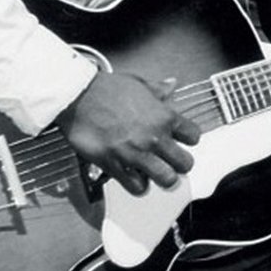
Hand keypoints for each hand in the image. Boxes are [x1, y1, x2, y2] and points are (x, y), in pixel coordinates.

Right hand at [55, 71, 200, 194]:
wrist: (77, 96)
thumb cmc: (106, 89)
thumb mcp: (139, 84)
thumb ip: (158, 90)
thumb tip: (171, 84)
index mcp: (164, 117)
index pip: (193, 136)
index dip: (189, 140)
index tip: (181, 141)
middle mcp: (155, 137)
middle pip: (185, 163)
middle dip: (179, 165)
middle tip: (171, 162)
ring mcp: (136, 153)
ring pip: (166, 179)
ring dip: (162, 178)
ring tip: (156, 174)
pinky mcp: (115, 164)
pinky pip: (136, 187)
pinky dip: (137, 186)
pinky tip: (134, 178)